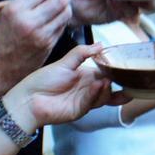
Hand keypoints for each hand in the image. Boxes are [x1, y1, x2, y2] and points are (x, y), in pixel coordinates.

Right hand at [0, 0, 73, 112]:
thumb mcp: (5, 15)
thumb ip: (26, 3)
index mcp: (15, 10)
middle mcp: (29, 21)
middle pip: (60, 1)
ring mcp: (41, 35)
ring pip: (65, 14)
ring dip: (66, 8)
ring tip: (62, 7)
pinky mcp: (48, 46)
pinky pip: (62, 28)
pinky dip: (62, 22)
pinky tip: (56, 21)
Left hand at [2, 44, 126, 131]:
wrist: (28, 99)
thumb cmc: (42, 80)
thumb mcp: (64, 62)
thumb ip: (83, 52)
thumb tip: (101, 44)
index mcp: (86, 75)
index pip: (106, 72)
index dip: (116, 69)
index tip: (125, 64)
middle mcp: (88, 88)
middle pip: (110, 86)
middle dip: (120, 83)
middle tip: (126, 76)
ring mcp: (85, 100)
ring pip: (105, 95)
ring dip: (108, 88)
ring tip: (107, 80)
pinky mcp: (81, 110)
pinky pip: (93, 101)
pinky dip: (97, 93)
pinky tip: (98, 85)